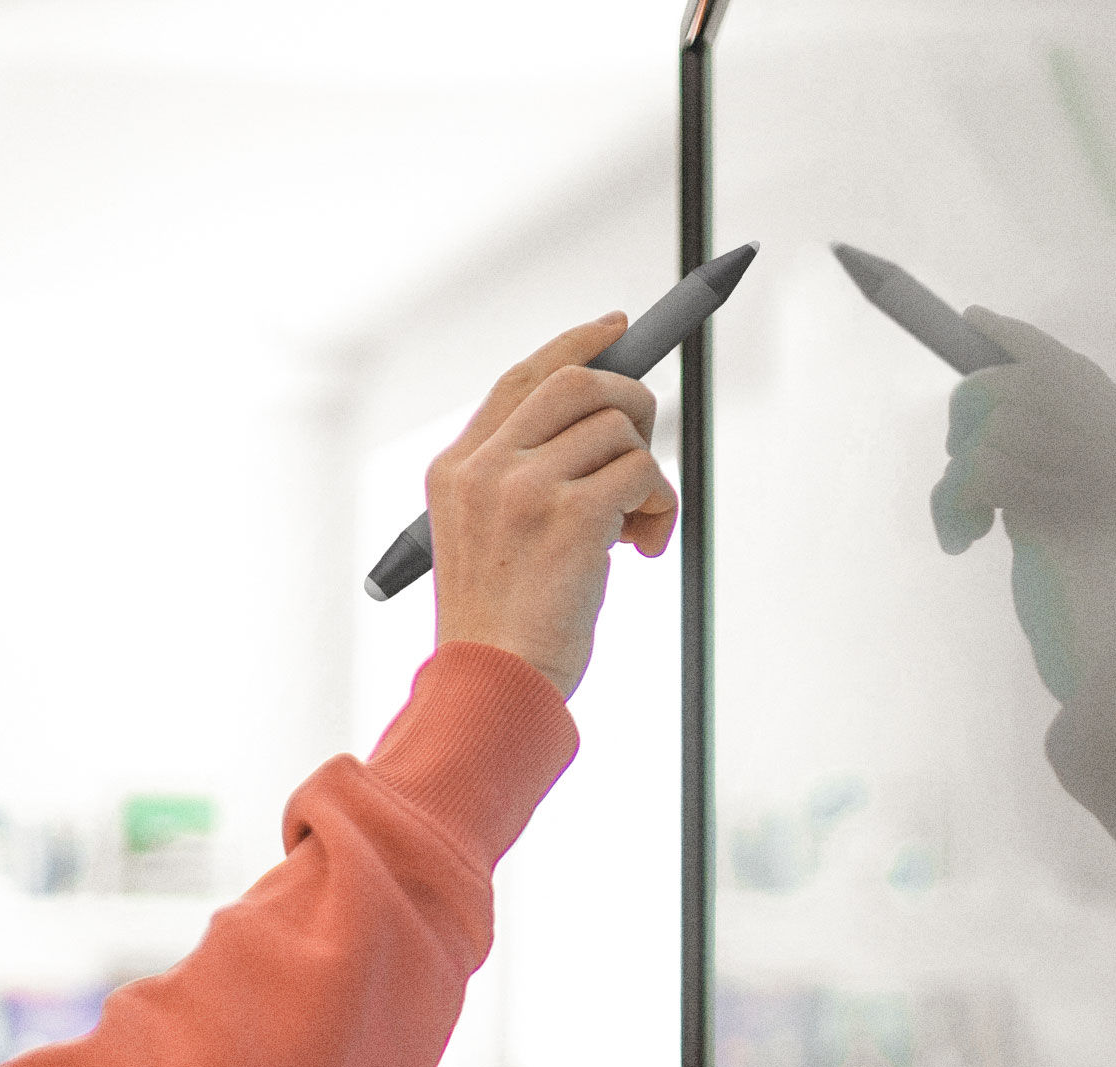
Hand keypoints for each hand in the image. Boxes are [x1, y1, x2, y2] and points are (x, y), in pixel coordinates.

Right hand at [428, 315, 679, 696]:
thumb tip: (607, 420)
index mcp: (454, 470)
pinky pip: (644, 472)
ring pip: (620, 430)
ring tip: (634, 531)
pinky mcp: (569, 516)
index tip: (615, 329)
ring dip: (647, 476)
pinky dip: (660, 507)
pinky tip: (642, 549)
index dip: (574, 346)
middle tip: (640, 458)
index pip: (522, 379)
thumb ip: (523, 476)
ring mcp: (523, 489)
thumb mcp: (488, 538)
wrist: (492, 690)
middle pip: (579, 383)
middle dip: (630, 404)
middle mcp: (483, 469)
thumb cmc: (502, 628)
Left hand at [928, 311, 1115, 697]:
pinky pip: (980, 472)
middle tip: (960, 466)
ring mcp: (1101, 479)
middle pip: (1026, 386)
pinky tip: (964, 539)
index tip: (978, 323)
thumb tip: (989, 426)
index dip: (1023, 343)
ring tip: (966, 524)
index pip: (1077, 372)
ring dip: (958, 476)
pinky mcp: (1061, 510)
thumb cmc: (1095, 614)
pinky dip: (953, 502)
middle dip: (972, 413)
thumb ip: (1056, 471)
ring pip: (996, 428)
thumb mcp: (1082, 524)